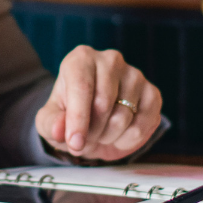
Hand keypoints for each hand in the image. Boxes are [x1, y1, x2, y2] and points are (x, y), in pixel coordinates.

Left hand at [35, 45, 162, 161]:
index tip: (74, 143)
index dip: (78, 119)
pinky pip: (143, 125)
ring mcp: (135, 75)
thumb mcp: (50, 121)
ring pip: (123, 117)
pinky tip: (118, 135)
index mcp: (81, 59)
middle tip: (84, 139)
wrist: (93, 119)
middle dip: (92, 132)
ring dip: (108, 137)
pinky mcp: (153, 93)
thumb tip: (59, 130)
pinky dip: (128, 140)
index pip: (82, 88)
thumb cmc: (69, 115)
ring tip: (100, 133)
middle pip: (103, 104)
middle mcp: (110, 60)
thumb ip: (50, 124)